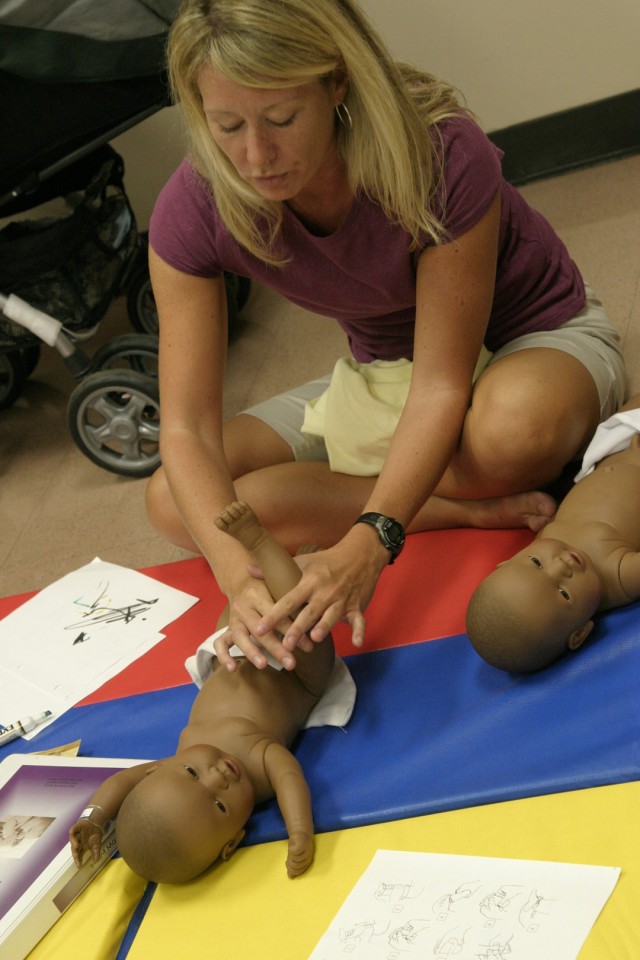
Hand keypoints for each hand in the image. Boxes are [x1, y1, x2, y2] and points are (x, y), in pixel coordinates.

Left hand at [69, 819, 101, 866]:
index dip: (78, 860)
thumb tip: (96, 861)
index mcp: (81, 847)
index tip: (79, 866)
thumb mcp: (96, 845)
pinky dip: (72, 830)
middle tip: (76, 856)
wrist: (97, 824)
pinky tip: (71, 832)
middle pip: (74, 848)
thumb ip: (96, 853)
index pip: (79, 855)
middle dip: (75, 853)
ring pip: (73, 839)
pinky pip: (74, 829)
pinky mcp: (78, 827)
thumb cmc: (95, 835)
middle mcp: (78, 841)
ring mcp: (77, 834)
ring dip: (74, 843)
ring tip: (76, 846)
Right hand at [216, 566, 311, 671]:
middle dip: (277, 647)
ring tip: (264, 665)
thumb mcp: (279, 586)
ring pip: (240, 636)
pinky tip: (233, 669)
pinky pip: (220, 642)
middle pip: (260, 629)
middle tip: (291, 663)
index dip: (292, 630)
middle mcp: (244, 606)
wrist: (241, 579)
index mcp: (258, 594)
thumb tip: (315, 621)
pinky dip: (224, 656)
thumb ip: (292, 601)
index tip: (308, 645)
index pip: (276, 615)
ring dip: (252, 652)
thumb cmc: (268, 585)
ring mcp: (234, 618)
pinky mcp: (228, 627)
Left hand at [255, 531, 386, 650]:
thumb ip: (274, 571)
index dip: (273, 615)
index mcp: (309, 582)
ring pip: (332, 616)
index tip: (260, 628)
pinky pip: (359, 620)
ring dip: (324, 627)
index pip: (288, 600)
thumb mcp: (302, 561)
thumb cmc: (326, 560)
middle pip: (309, 612)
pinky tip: (357, 642)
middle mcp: (324, 592)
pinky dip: (359, 631)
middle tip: (285, 644)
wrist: (360, 554)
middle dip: (298, 628)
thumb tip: (247, 569)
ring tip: (315, 639)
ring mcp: (342, 600)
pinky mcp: (357, 606)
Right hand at [286, 830, 313, 877]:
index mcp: (307, 861)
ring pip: (295, 860)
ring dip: (290, 857)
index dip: (292, 870)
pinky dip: (291, 851)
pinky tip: (291, 847)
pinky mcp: (302, 844)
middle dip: (290, 865)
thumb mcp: (295, 856)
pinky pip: (294, 852)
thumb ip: (293, 866)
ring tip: (289, 853)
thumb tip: (290, 877)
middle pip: (297, 867)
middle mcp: (308, 857)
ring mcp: (306, 851)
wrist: (301, 830)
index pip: (299, 871)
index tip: (287, 864)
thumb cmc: (298, 844)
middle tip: (287, 860)